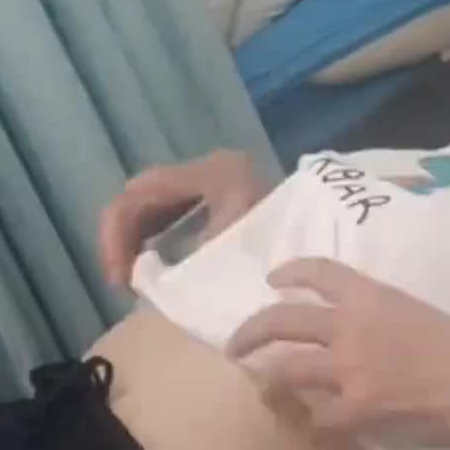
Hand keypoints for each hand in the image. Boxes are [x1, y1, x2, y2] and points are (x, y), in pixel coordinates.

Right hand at [99, 150, 272, 287]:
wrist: (333, 238)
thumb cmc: (285, 247)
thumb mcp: (229, 258)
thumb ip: (179, 266)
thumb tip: (142, 279)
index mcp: (208, 174)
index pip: (137, 193)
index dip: (116, 234)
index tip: (118, 279)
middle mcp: (206, 167)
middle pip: (140, 194)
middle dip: (122, 238)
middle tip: (121, 282)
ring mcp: (211, 178)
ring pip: (153, 203)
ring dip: (136, 239)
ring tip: (133, 280)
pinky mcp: (217, 194)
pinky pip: (172, 211)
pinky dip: (155, 237)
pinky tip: (153, 266)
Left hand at [227, 258, 449, 449]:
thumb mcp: (416, 313)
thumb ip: (379, 318)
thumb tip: (354, 333)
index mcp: (372, 295)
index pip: (320, 271)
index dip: (291, 271)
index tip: (274, 278)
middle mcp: (350, 325)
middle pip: (282, 320)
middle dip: (252, 331)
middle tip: (236, 343)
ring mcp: (348, 368)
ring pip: (286, 369)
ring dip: (267, 377)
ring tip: (258, 383)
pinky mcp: (355, 409)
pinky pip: (318, 420)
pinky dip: (314, 426)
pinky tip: (312, 429)